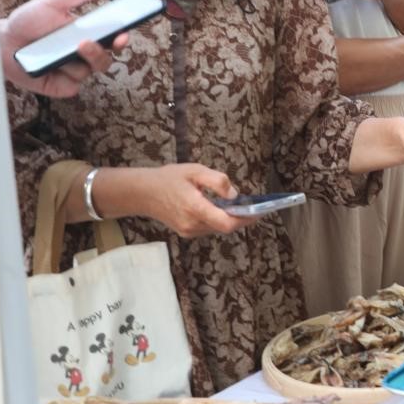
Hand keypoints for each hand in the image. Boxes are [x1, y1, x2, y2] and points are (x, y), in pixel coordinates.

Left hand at [0, 0, 128, 97]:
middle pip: (106, 59)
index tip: (123, 32)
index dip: (121, 38)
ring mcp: (75, 71)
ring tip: (64, 49)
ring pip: (89, 70)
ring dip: (77, 60)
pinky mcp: (62, 86)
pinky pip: (73, 84)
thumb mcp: (52, 3)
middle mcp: (85, 55)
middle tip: (87, 42)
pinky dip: (64, 74)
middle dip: (100, 52)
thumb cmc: (28, 22)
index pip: (113, 39)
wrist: (3, 42)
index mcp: (89, 35)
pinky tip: (51, 64)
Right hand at [121, 164, 254, 238]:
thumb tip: (234, 194)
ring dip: (231, 219)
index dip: (246, 219)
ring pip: (218, 228)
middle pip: (225, 227)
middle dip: (242, 218)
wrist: (143, 193)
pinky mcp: (187, 232)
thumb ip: (217, 181)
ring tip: (242, 206)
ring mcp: (189, 231)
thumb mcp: (195, 171)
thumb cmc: (169, 178)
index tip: (260, 211)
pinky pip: (209, 228)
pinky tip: (223, 208)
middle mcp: (192, 224)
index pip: (227, 223)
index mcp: (195, 208)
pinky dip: (219, 220)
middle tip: (256, 207)